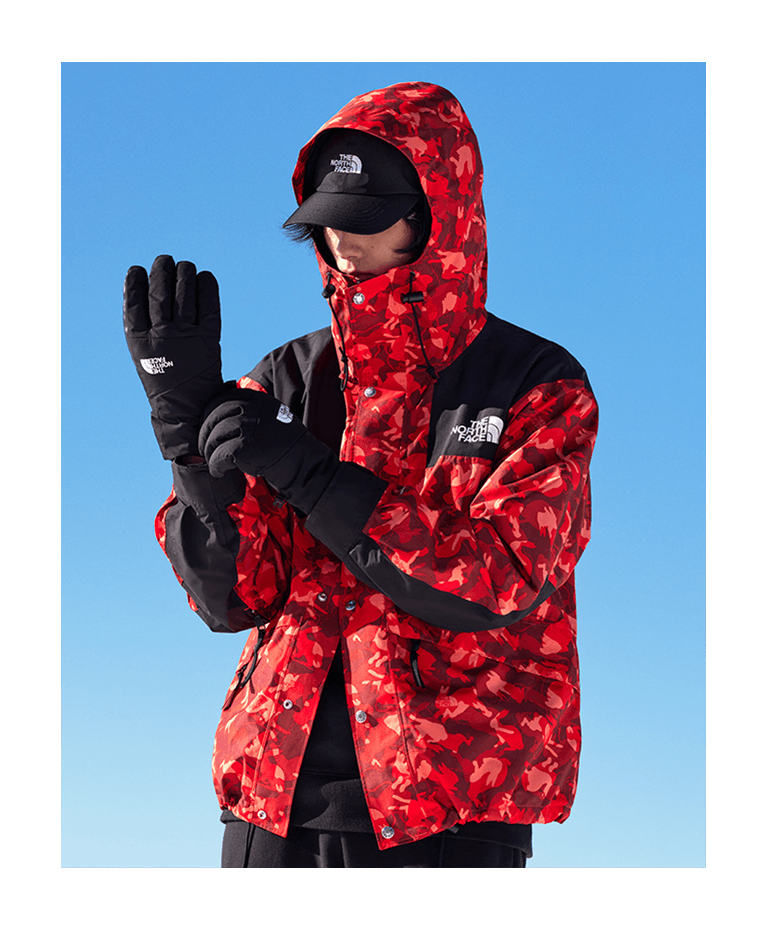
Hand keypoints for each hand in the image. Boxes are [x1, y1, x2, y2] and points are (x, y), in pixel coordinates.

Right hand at [123, 254, 223, 459]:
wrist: (186, 408)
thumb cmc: (163, 376)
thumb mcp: (143, 353)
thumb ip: (141, 324)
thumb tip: (141, 285)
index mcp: (139, 340)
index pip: (134, 302)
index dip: (135, 282)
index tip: (137, 270)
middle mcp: (161, 336)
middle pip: (160, 293)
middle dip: (162, 271)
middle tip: (165, 261)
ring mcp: (186, 337)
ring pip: (184, 294)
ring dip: (185, 274)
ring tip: (184, 267)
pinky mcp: (209, 339)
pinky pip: (208, 306)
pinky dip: (207, 288)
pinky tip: (205, 278)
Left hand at [198, 388, 305, 478]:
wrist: (301, 462)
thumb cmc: (285, 442)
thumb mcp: (271, 414)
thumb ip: (249, 409)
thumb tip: (218, 411)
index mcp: (254, 398)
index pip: (219, 401)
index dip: (208, 415)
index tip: (207, 428)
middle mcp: (249, 409)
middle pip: (213, 418)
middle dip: (205, 435)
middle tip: (205, 448)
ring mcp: (245, 427)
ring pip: (213, 438)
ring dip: (210, 452)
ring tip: (214, 461)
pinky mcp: (242, 447)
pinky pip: (218, 456)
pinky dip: (216, 466)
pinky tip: (219, 471)